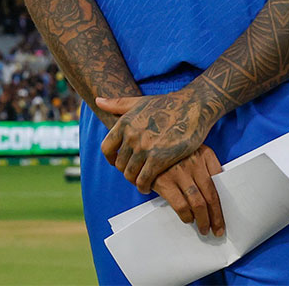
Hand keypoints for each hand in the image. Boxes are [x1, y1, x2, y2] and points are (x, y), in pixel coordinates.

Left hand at [95, 86, 218, 194]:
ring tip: (142, 182)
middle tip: (135, 174)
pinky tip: (149, 187)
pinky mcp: (159, 159)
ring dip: (135, 180)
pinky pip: (144, 180)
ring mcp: (144, 148)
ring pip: (130, 174)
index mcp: (124, 123)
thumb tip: (98, 101)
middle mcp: (131, 136)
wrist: (191, 107)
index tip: (117, 163)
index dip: (111, 158)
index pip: (106, 148)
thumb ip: (116, 103)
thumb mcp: (138, 101)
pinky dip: (144, 186)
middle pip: (119, 164)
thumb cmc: (166, 104)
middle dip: (126, 170)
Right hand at [148, 147, 224, 236]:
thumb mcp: (192, 149)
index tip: (225, 216)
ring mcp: (179, 172)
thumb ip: (206, 165)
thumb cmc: (172, 150)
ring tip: (204, 228)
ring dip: (203, 220)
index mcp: (204, 153)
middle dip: (216, 217)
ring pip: (198, 204)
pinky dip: (186, 216)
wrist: (146, 141)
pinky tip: (188, 219)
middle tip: (218, 229)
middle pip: (210, 196)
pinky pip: (181, 205)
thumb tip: (217, 193)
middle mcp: (194, 162)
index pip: (221, 182)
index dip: (223, 201)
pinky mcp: (164, 181)